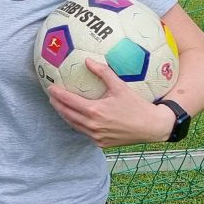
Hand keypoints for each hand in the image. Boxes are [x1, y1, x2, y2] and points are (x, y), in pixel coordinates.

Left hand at [47, 58, 175, 147]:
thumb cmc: (137, 105)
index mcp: (95, 111)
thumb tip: (87, 60)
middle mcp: (92, 125)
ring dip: (65, 115)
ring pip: (74, 125)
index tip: (50, 87)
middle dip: (57, 105)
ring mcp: (96, 136)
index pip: (69, 101)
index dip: (57, 94)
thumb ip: (103, 72)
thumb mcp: (120, 86)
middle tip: (52, 96)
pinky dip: (78, 124)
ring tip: (60, 106)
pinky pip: (84, 132)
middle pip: (67, 114)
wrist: (152, 127)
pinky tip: (76, 118)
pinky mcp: (101, 143)